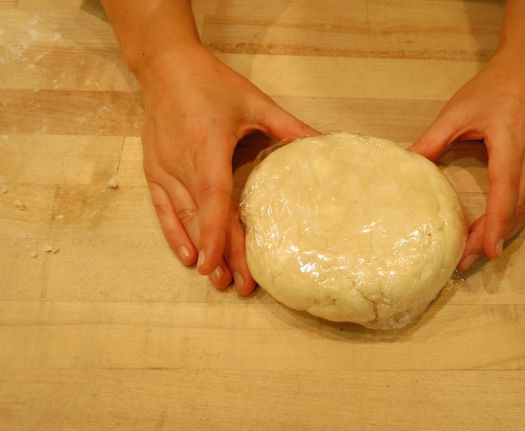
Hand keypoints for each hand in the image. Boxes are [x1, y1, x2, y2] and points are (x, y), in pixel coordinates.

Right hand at [138, 42, 316, 293]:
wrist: (165, 66)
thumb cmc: (212, 84)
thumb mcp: (255, 103)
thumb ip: (290, 127)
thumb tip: (326, 143)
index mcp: (208, 146)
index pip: (213, 197)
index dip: (217, 232)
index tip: (220, 262)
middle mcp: (182, 163)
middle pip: (203, 217)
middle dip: (220, 253)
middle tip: (239, 285)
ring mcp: (164, 169)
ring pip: (184, 219)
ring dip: (201, 250)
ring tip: (218, 280)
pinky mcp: (154, 171)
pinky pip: (163, 210)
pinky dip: (175, 235)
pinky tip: (189, 257)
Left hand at [410, 53, 524, 270]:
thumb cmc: (493, 88)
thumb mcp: (458, 110)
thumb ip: (433, 139)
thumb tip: (408, 164)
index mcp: (510, 143)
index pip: (505, 190)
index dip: (497, 223)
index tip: (487, 250)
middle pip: (515, 209)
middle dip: (493, 237)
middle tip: (466, 260)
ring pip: (524, 209)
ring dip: (503, 232)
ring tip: (476, 252)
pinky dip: (511, 220)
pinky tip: (494, 231)